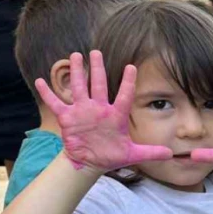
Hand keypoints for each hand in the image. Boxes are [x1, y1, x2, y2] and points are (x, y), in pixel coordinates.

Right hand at [35, 51, 171, 171]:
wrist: (90, 162)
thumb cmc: (111, 155)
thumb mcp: (132, 155)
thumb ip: (151, 152)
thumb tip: (171, 155)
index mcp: (116, 115)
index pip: (124, 95)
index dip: (127, 82)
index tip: (131, 66)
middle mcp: (99, 109)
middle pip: (99, 84)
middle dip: (98, 68)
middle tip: (96, 51)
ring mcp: (82, 112)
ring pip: (79, 87)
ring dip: (77, 73)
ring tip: (75, 55)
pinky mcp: (68, 118)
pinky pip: (56, 103)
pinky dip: (48, 93)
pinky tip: (40, 81)